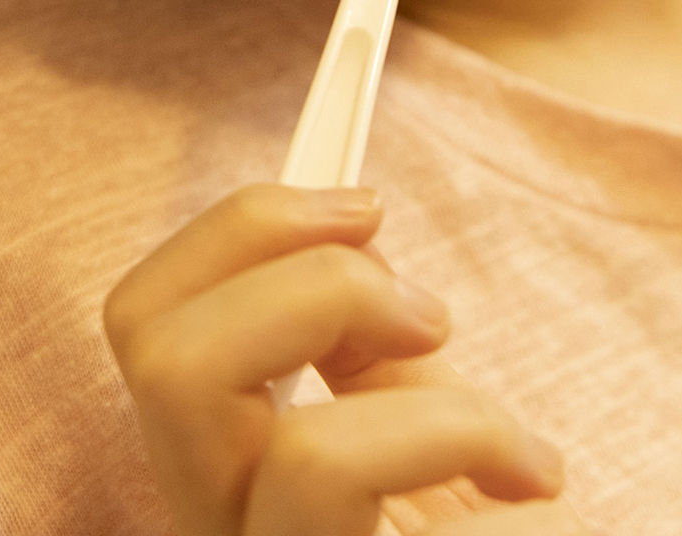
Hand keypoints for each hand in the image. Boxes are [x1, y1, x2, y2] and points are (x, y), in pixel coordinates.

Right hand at [102, 182, 583, 535]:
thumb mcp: (400, 444)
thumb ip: (361, 361)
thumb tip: (357, 236)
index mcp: (214, 476)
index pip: (144, 321)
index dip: (238, 223)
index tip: (363, 179)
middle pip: (161, 355)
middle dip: (304, 277)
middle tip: (417, 302)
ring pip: (301, 462)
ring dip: (428, 401)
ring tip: (499, 431)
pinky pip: (394, 515)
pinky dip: (483, 453)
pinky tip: (537, 485)